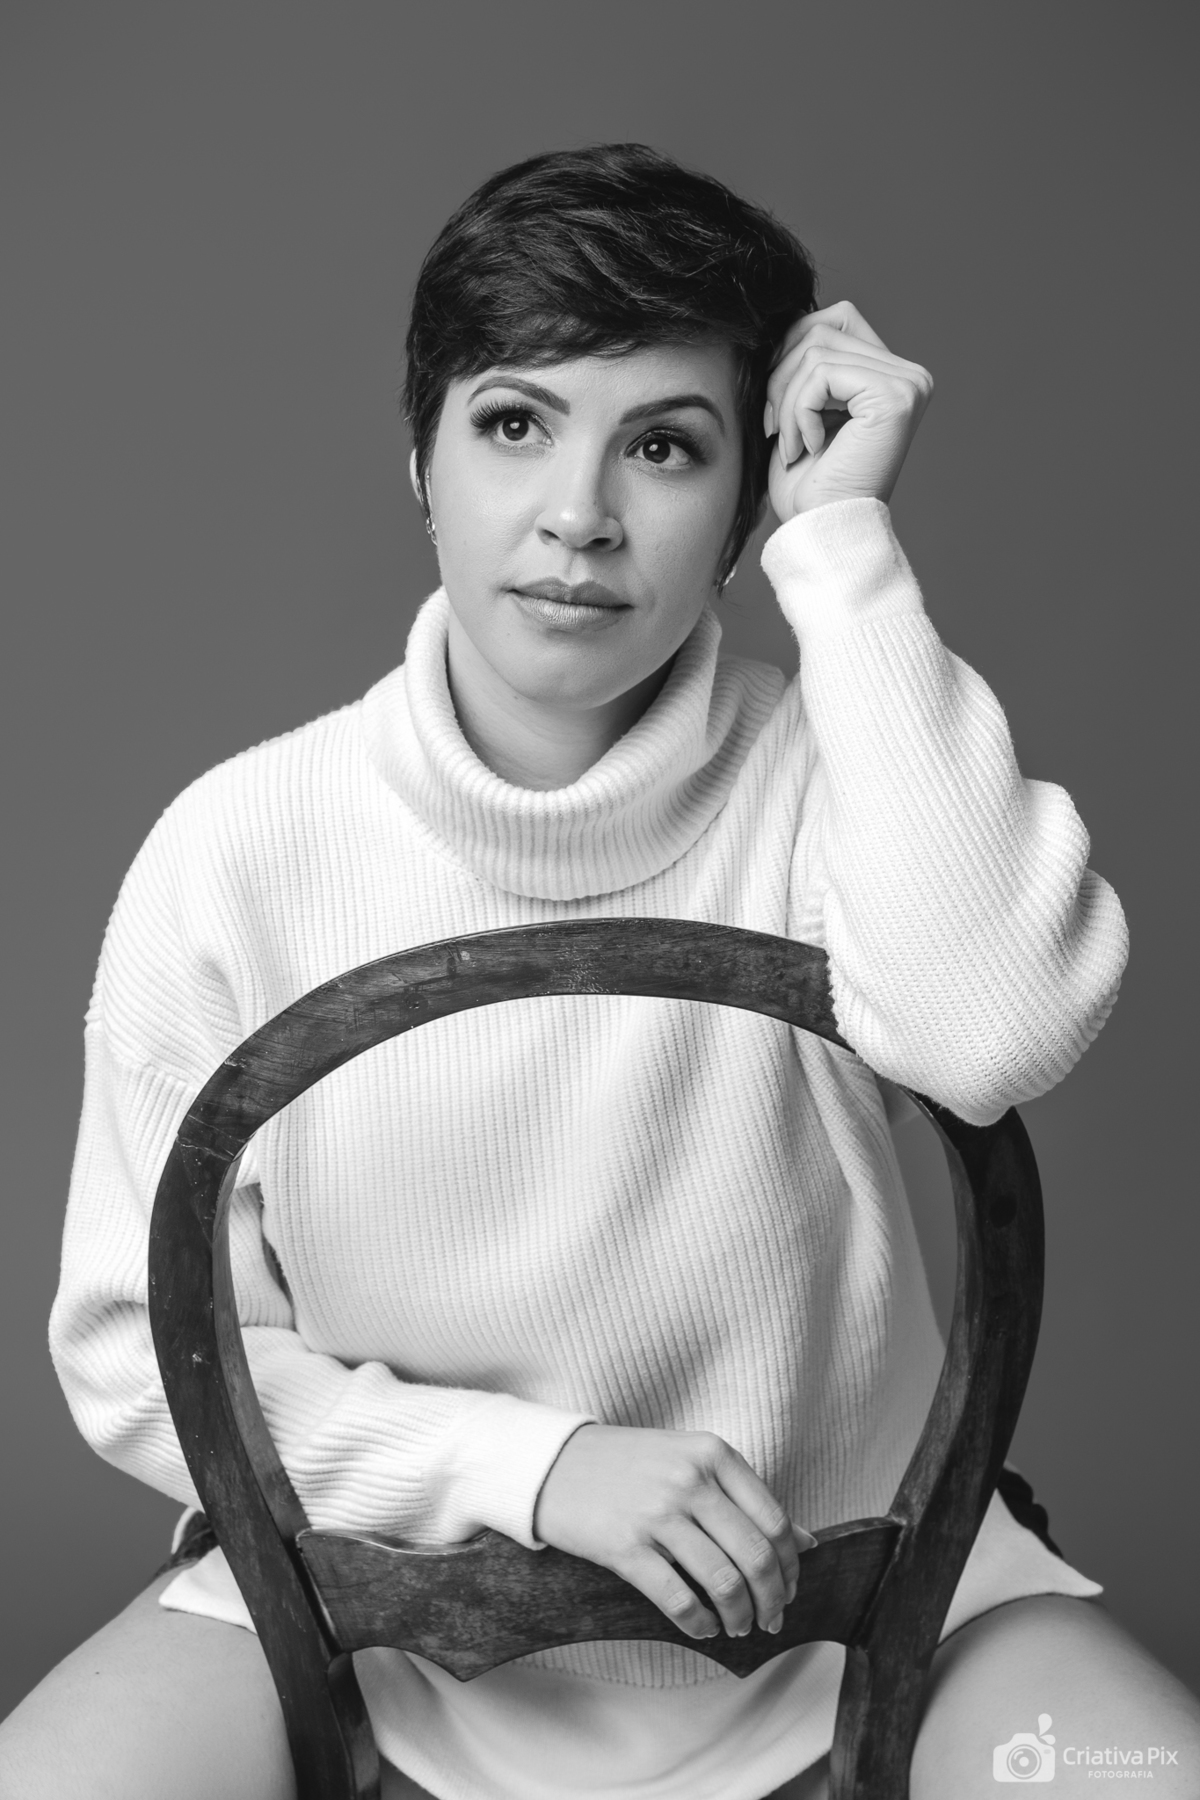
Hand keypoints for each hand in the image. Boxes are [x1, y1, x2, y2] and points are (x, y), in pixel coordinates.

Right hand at [532, 1422, 815, 1639]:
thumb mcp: (691, 1462)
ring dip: (739, 1616)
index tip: (789, 1590)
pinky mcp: (625, 1546)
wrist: (553, 1464)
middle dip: (772, 1599)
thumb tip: (808, 1543)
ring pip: (724, 1581)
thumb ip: (745, 1497)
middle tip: (771, 1620)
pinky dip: (699, 1623)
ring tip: (737, 1626)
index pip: (774, 1521)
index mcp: (713, 1453)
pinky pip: (678, 1598)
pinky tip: (703, 1628)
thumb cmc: (630, 1465)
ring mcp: (657, 1512)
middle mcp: (690, 1479)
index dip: (790, 1567)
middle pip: (756, 1555)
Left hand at [765, 300, 932, 520]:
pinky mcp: (894, 396)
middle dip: (783, 375)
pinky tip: (807, 447)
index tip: (776, 409)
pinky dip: (798, 411)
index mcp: (890, 375)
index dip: (791, 353)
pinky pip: (821, 372)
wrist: (822, 530)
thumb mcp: (802, 409)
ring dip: (787, 401)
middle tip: (775, 427)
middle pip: (823, 327)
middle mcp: (909, 375)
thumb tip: (787, 313)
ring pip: (816, 350)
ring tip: (790, 445)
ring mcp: (907, 384)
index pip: (834, 321)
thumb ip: (806, 362)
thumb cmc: (809, 484)